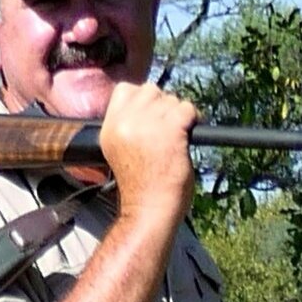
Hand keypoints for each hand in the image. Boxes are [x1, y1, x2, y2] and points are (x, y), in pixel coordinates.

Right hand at [97, 79, 197, 229]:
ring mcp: (148, 125)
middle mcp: (125, 122)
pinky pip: (187, 109)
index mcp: (109, 127)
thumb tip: (150, 103)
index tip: (151, 118)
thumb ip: (128, 125)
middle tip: (166, 131)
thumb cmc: (140, 188)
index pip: (125, 89)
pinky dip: (192, 120)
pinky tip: (187, 137)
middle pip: (151, 90)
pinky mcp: (170, 131)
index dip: (143, 100)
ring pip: (171, 100)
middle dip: (162, 107)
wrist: (147, 212)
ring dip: (178, 116)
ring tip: (175, 140)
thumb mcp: (120, 150)